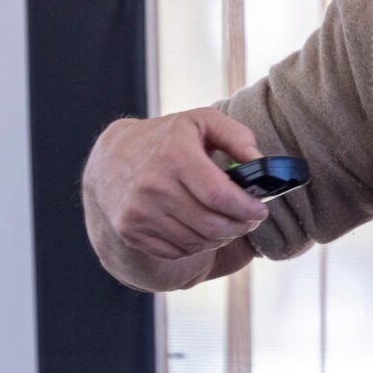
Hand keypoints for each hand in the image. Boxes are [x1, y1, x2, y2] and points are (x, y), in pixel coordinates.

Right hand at [86, 107, 270, 281]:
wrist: (111, 159)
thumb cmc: (167, 139)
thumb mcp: (200, 122)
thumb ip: (236, 136)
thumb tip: (261, 164)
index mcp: (174, 155)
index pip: (220, 195)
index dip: (247, 208)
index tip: (261, 210)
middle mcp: (153, 186)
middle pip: (212, 224)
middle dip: (240, 226)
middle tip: (249, 220)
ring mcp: (139, 212)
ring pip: (198, 242)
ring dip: (221, 238)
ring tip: (226, 223)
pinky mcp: (131, 231)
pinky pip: (178, 251)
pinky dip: (197, 246)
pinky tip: (200, 230)